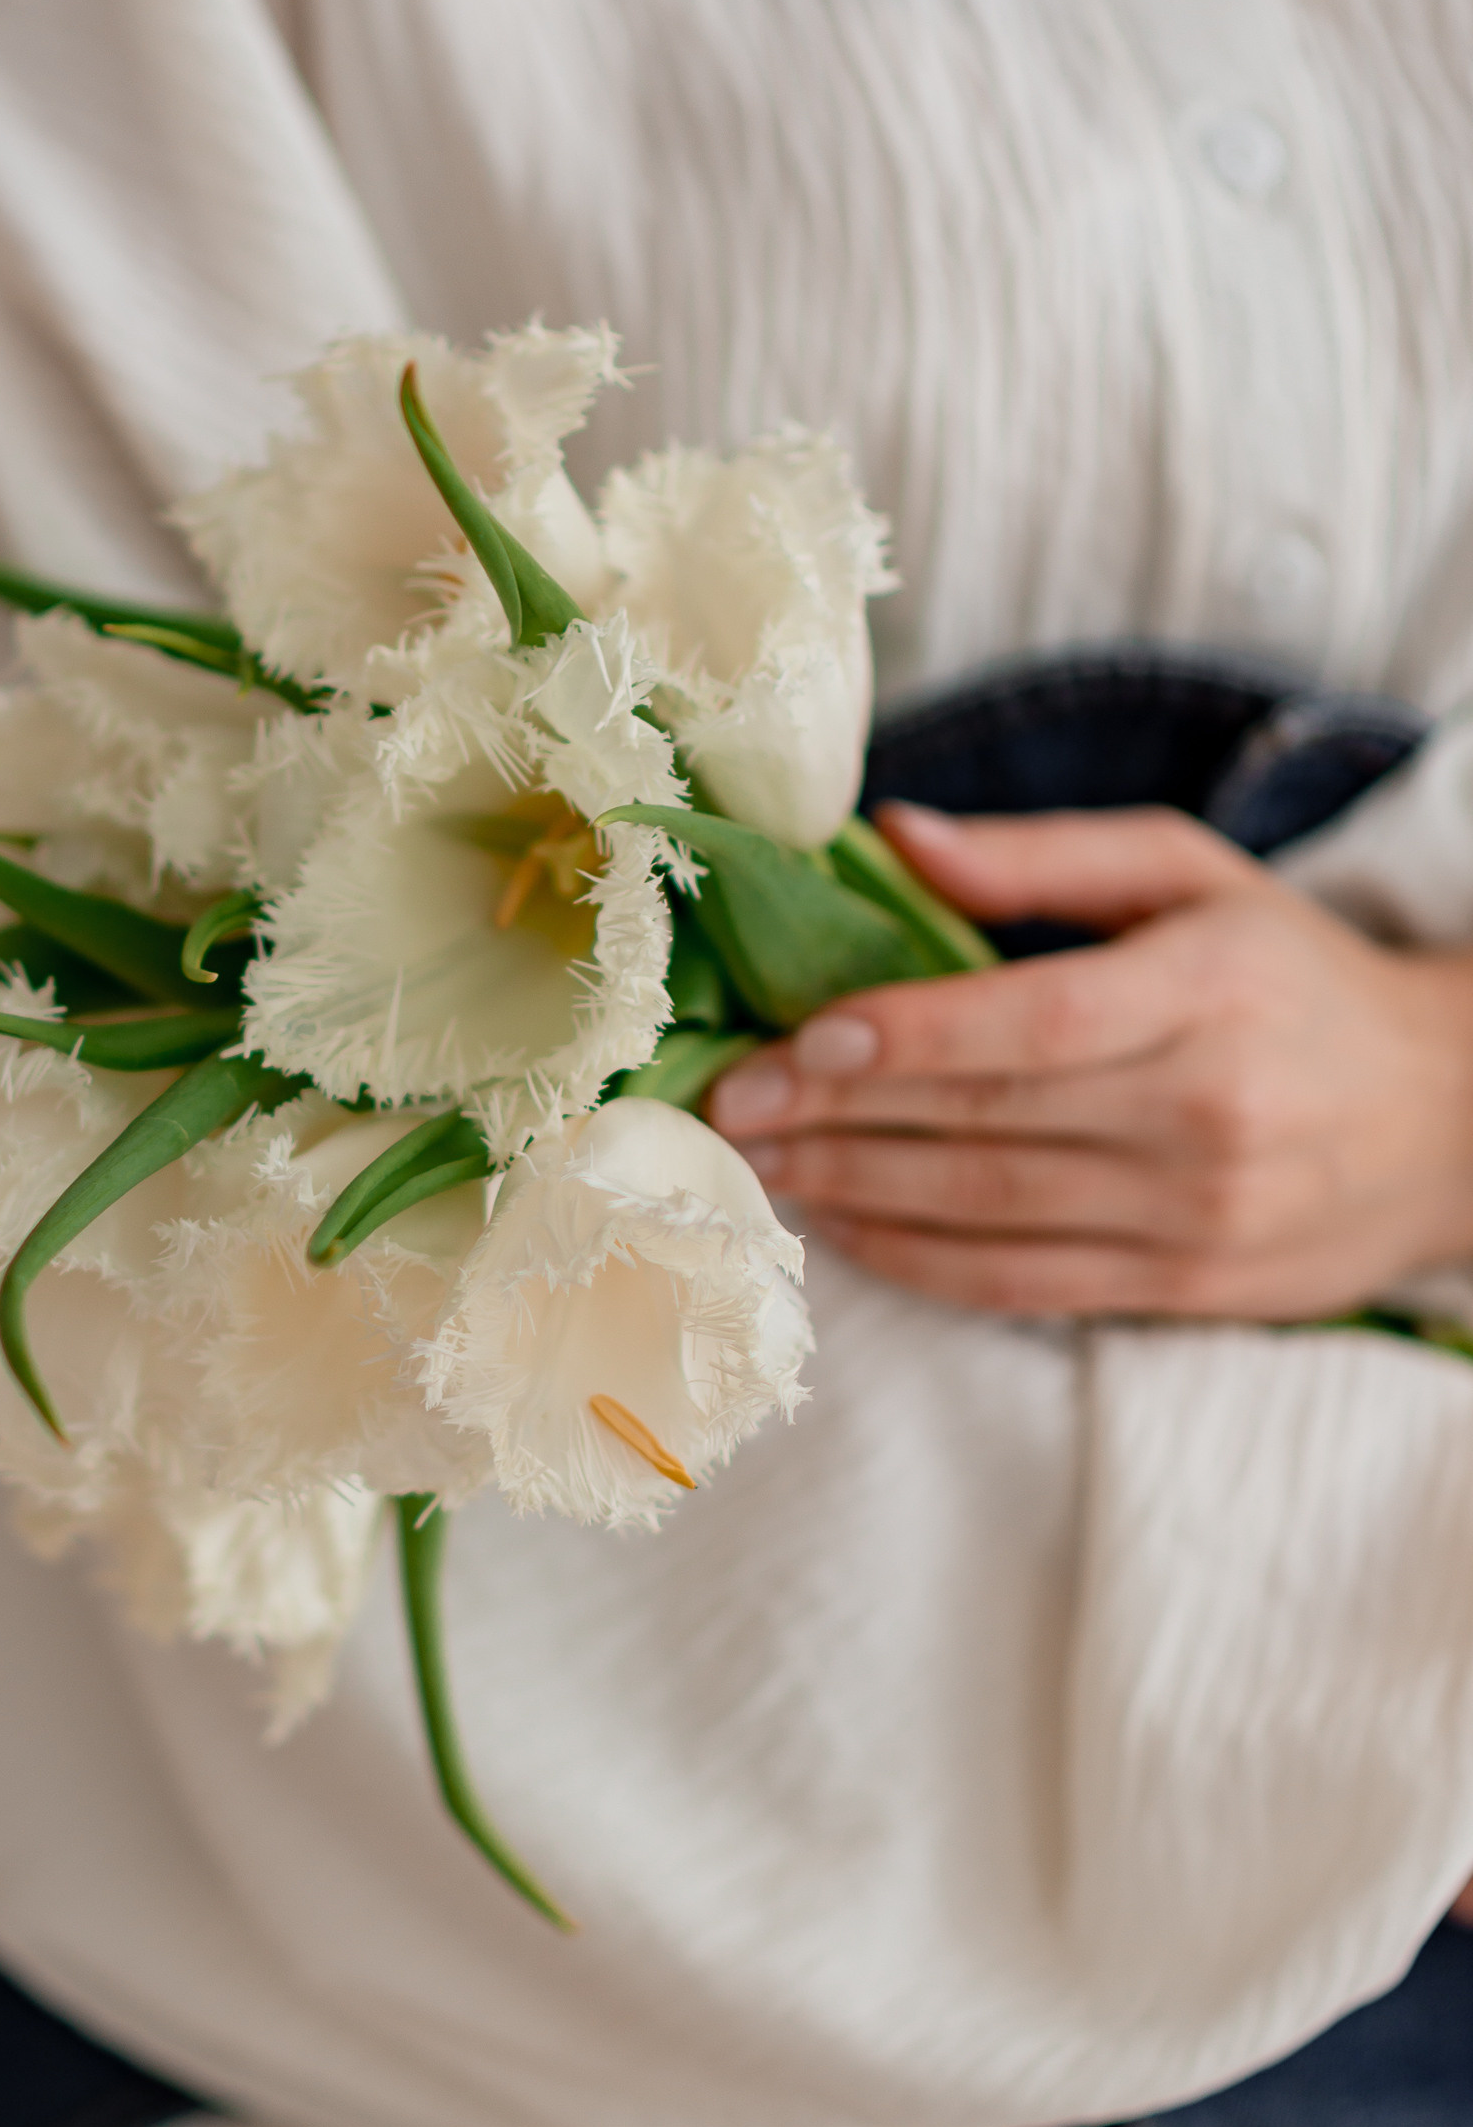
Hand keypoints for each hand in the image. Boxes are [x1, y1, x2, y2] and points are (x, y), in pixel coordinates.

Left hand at [705, 803, 1472, 1321]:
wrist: (1448, 1116)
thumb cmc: (1290, 975)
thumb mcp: (1192, 875)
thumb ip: (1044, 854)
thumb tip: (892, 836)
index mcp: (1208, 988)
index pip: (1030, 1022)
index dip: (902, 1036)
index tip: (791, 1039)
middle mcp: (1206, 1110)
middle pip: (985, 1121)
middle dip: (834, 1116)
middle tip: (725, 1105)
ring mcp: (1198, 1215)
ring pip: (986, 1214)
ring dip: (850, 1192)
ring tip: (752, 1164)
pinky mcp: (1186, 1290)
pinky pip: (1022, 1287)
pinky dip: (915, 1262)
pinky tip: (838, 1226)